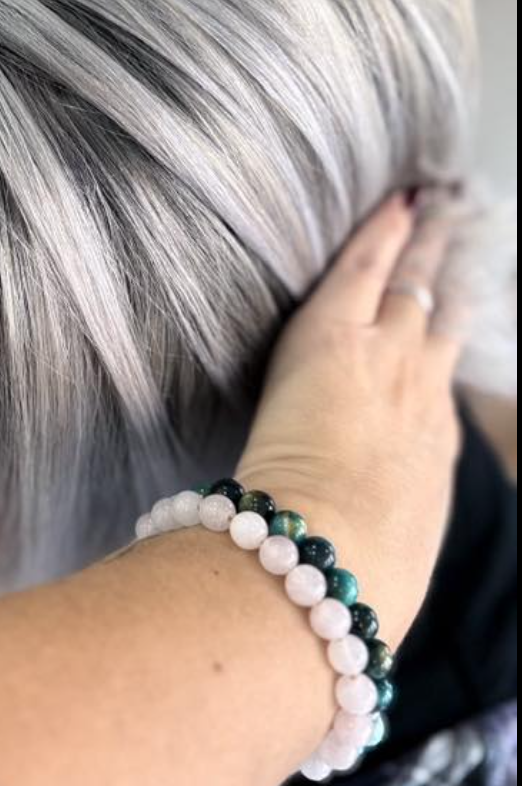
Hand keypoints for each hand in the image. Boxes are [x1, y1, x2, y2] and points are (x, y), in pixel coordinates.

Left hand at [237, 191, 463, 643]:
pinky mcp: (334, 339)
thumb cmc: (348, 579)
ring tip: (430, 208)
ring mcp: (384, 362)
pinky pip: (363, 272)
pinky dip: (378, 238)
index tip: (449, 316)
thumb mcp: (384, 552)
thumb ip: (379, 526)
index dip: (443, 340)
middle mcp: (420, 397)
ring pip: (411, 287)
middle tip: (457, 232)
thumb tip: (370, 541)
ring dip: (420, 246)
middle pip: (439, 321)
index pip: (439, 378)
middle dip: (446, 275)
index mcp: (430, 451)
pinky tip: (390, 206)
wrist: (327, 562)